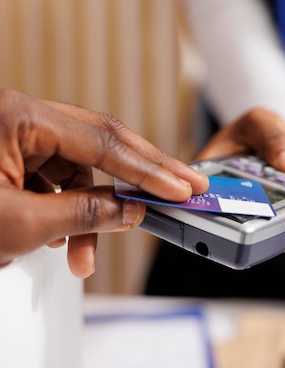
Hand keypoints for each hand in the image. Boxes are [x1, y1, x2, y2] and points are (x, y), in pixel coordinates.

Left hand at [0, 89, 208, 276]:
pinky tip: (61, 237)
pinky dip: (65, 207)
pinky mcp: (8, 153)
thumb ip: (84, 214)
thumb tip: (130, 209)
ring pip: (74, 165)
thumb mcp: (19, 225)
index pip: (101, 140)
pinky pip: (52, 175)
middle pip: (98, 140)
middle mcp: (19, 116)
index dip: (147, 169)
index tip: (180, 187)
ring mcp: (13, 133)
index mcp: (18, 116)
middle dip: (137, 173)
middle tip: (179, 189)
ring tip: (85, 256)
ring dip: (89, 209)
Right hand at [197, 108, 284, 253]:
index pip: (227, 212)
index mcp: (221, 184)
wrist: (270, 133)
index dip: (249, 232)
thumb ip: (271, 138)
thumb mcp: (259, 122)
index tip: (279, 240)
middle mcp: (243, 205)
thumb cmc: (254, 128)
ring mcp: (269, 211)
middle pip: (263, 231)